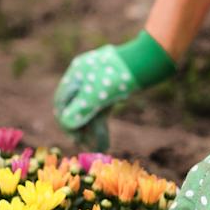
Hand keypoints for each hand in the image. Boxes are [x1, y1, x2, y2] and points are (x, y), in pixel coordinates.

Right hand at [53, 31, 174, 149]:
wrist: (146, 61)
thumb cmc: (118, 76)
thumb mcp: (97, 95)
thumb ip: (80, 110)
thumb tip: (66, 124)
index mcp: (75, 74)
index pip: (62, 102)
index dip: (66, 122)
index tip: (74, 139)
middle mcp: (83, 77)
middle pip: (75, 107)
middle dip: (81, 129)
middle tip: (86, 147)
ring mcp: (97, 82)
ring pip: (89, 110)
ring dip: (92, 130)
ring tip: (99, 148)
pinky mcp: (109, 88)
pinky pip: (100, 109)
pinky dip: (101, 124)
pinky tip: (104, 143)